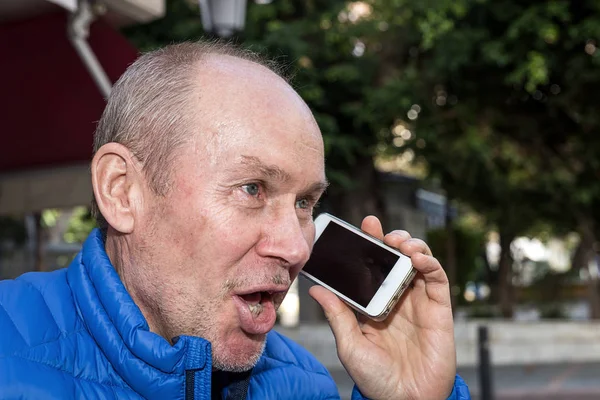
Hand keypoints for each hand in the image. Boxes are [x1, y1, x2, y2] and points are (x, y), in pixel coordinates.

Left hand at [309, 216, 455, 399]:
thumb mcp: (350, 344)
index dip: (364, 247)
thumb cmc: (376, 378)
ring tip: (398, 242)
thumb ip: (337, 315)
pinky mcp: (439, 308)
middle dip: (386, 239)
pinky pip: (437, 278)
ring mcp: (418, 301)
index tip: (355, 229)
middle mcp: (395, 298)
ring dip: (409, 245)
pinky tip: (417, 257)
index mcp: (372, 304)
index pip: (369, 268)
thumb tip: (316, 290)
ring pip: (417, 262)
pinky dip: (430, 262)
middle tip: (375, 229)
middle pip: (393, 259)